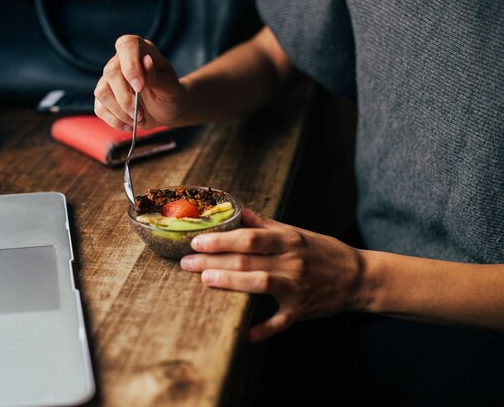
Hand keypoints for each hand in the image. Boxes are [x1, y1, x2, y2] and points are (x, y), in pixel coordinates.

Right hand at [94, 35, 187, 130]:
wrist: (166, 109)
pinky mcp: (105, 97)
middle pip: (111, 72)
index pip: (127, 45)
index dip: (130, 65)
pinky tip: (130, 125)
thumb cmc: (170, 94)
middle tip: (141, 114)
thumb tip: (146, 62)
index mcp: (141, 50)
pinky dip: (115, 121)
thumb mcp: (170, 87)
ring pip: (102, 92)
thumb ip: (157, 77)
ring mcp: (110, 79)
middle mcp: (121, 61)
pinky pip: (100, 108)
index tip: (140, 87)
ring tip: (138, 120)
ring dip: (120, 112)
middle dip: (125, 98)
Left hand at [180, 208, 367, 341]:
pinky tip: (246, 334)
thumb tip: (236, 210)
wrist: (357, 276)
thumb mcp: (295, 232)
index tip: (196, 241)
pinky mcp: (301, 310)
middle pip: (247, 260)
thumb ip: (264, 223)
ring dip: (231, 283)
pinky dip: (264, 329)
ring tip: (205, 281)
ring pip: (260, 283)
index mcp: (288, 239)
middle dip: (213, 261)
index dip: (221, 239)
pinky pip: (280, 322)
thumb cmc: (321, 251)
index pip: (249, 237)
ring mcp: (297, 287)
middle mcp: (292, 261)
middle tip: (186, 263)